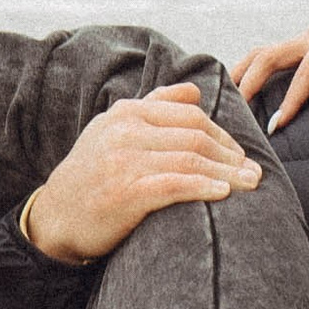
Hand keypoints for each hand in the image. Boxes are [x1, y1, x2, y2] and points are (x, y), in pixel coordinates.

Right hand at [20, 82, 261, 264]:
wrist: (54, 218)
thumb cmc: (91, 175)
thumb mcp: (113, 130)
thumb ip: (154, 106)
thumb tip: (195, 90)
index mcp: (127, 112)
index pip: (189, 115)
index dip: (222, 134)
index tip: (239, 154)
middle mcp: (126, 131)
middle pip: (196, 136)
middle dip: (231, 154)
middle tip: (254, 171)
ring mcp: (125, 160)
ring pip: (191, 159)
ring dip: (228, 173)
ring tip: (250, 184)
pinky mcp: (126, 192)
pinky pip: (176, 184)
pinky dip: (204, 187)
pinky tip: (223, 193)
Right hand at [235, 11, 308, 128]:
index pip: (306, 73)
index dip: (291, 99)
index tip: (277, 124)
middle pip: (269, 57)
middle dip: (250, 83)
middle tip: (236, 111)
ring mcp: (300, 38)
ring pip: (261, 53)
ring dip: (241, 74)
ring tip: (224, 98)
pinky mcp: (298, 44)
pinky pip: (267, 55)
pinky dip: (249, 70)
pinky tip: (237, 88)